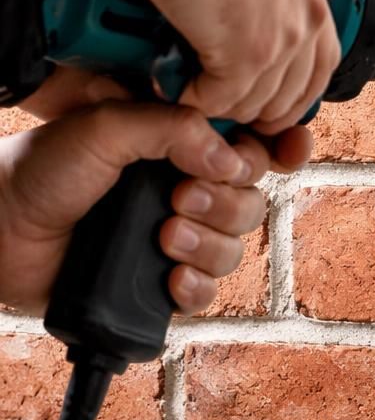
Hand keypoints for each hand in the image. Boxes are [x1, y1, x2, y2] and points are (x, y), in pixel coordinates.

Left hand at [0, 101, 311, 314]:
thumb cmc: (41, 169)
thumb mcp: (107, 127)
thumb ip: (173, 129)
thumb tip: (230, 159)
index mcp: (181, 143)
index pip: (252, 145)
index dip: (281, 149)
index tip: (287, 151)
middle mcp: (187, 187)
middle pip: (252, 199)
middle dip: (226, 200)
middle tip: (182, 196)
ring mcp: (176, 237)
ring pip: (235, 247)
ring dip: (207, 243)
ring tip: (164, 236)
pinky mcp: (159, 282)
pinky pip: (208, 293)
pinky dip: (195, 286)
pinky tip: (169, 276)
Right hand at [146, 0, 339, 134]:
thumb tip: (242, 7)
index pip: (322, 65)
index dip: (295, 93)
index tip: (270, 105)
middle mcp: (308, 20)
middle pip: (293, 94)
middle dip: (257, 109)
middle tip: (221, 105)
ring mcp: (282, 41)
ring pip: (256, 103)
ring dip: (221, 104)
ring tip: (191, 92)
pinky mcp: (248, 56)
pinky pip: (221, 99)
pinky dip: (194, 99)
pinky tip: (174, 86)